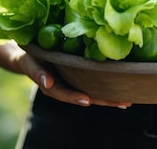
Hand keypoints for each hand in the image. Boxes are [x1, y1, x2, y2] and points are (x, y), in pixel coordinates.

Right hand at [12, 51, 132, 108]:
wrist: (30, 54)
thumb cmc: (29, 56)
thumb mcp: (29, 62)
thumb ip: (37, 72)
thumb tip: (48, 82)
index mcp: (53, 87)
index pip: (65, 94)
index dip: (75, 97)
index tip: (87, 100)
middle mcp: (66, 87)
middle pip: (85, 97)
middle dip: (103, 101)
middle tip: (121, 103)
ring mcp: (74, 83)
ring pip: (93, 92)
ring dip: (109, 97)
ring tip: (127, 99)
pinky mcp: (80, 76)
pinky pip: (94, 82)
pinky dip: (107, 85)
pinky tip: (122, 86)